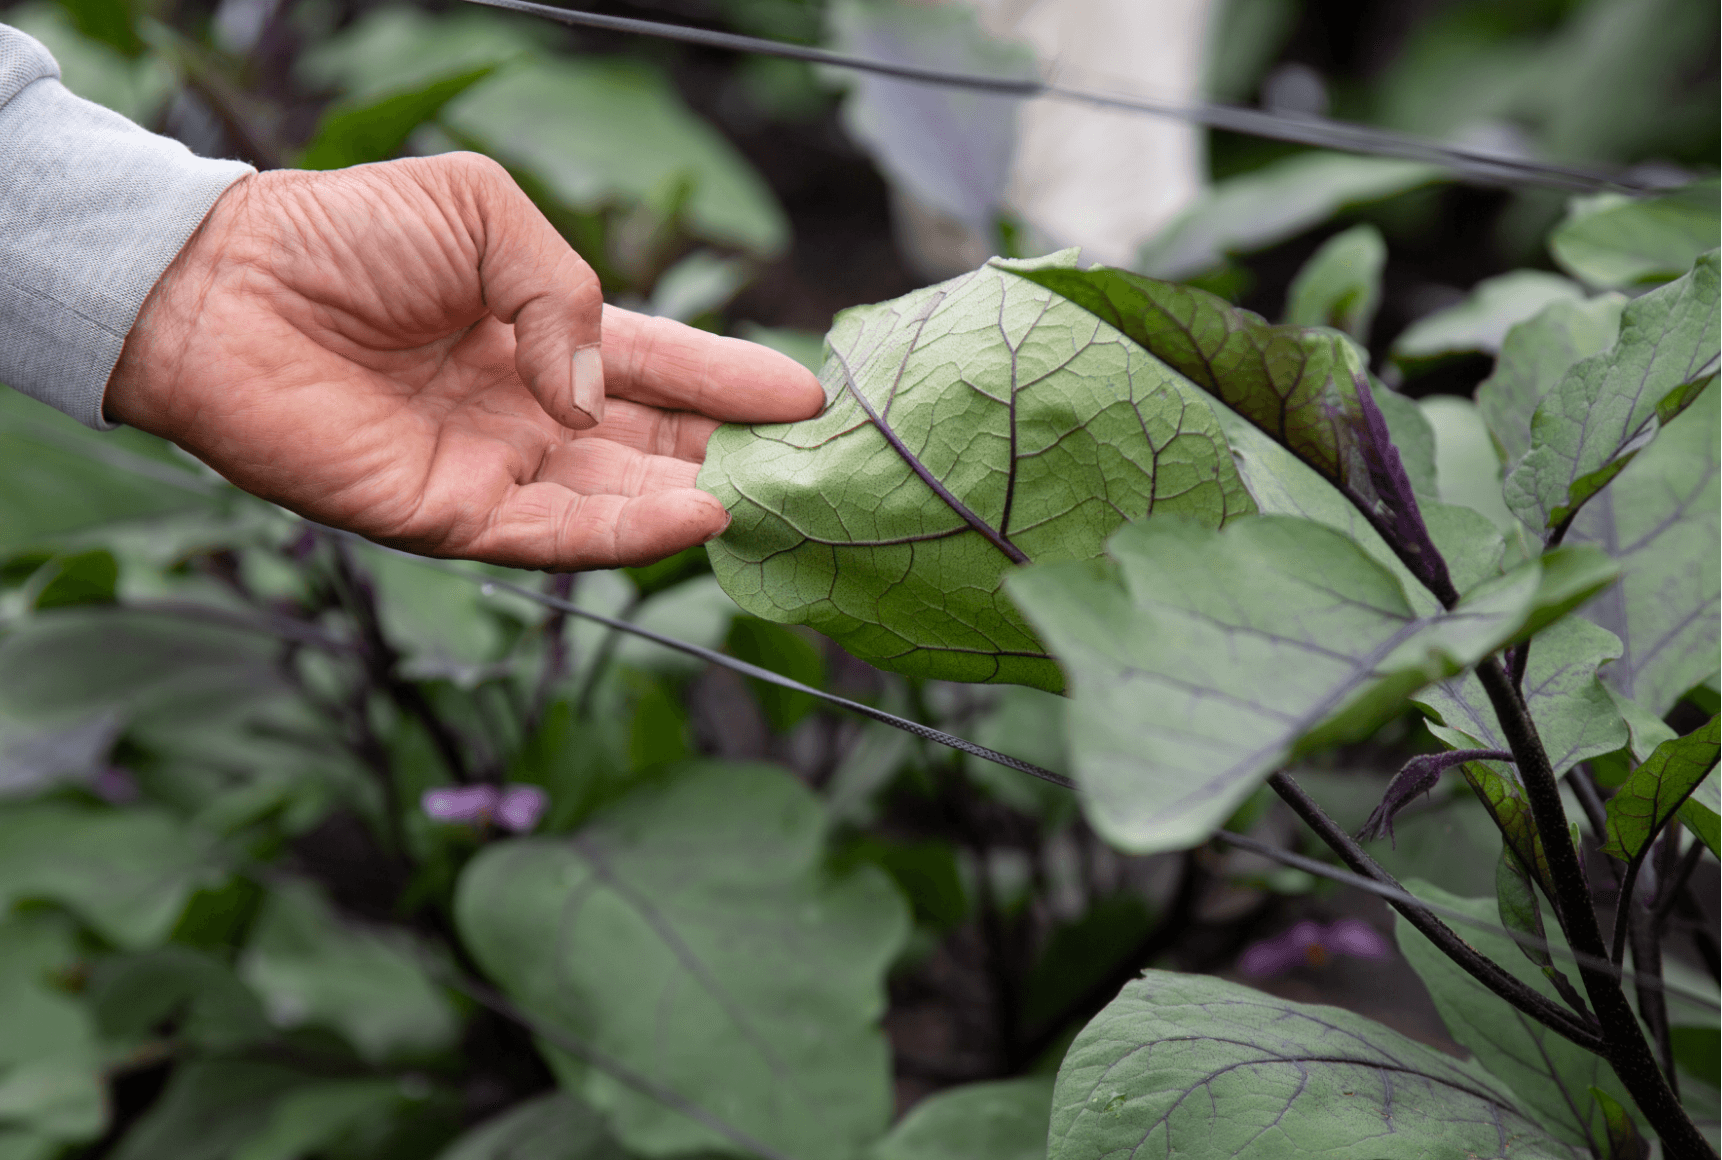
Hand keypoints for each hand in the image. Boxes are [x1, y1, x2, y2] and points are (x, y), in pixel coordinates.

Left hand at [106, 153, 823, 568]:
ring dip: (696, 497)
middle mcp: (529, 411)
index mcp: (541, 333)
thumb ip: (567, 290)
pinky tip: (692, 515)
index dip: (731, 380)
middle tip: (810, 465)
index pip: (660, 366)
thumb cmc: (341, 232)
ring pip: (618, 497)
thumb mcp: (484, 214)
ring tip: (769, 495)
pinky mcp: (449, 518)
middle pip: (654, 441)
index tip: (807, 394)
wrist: (221, 284)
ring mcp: (493, 469)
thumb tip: (597, 396)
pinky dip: (627, 530)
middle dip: (733, 452)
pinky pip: (555, 535)